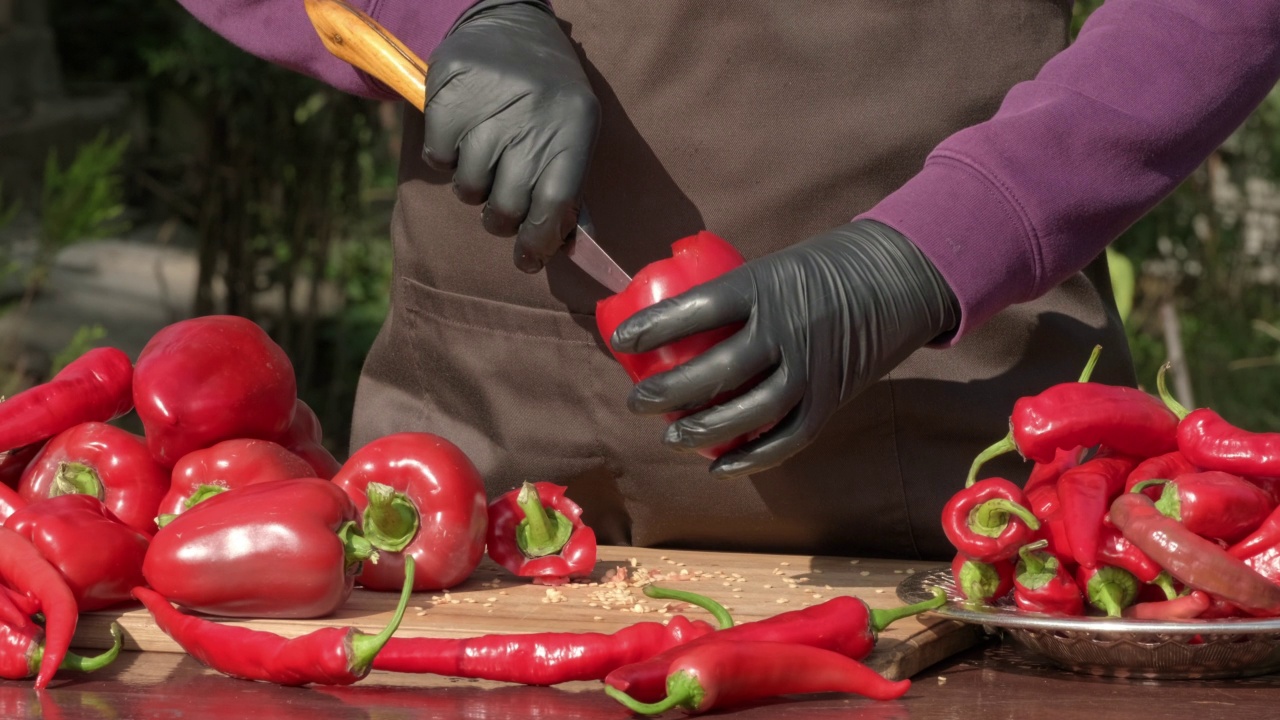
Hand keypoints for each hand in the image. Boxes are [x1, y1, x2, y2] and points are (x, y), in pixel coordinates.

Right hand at [423, 0, 598, 271]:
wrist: (511, 25)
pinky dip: (448, 155)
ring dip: (474, 185)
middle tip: (503, 203)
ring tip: (486, 157)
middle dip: (502, 218)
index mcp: (572, 133)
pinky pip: (440, 158)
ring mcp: (487, 107)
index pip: (553, 209)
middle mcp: (531, 120)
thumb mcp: (574, 132)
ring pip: (469, 188)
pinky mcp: (448, 95)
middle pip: (506, 207)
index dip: (538, 243)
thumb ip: (567, 189)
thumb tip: (562, 247)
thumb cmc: (548, 95)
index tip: (528, 259)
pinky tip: (464, 132)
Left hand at [610, 221, 960, 478]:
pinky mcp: (832, 398)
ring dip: (703, 432)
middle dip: (668, 392)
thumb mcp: (772, 269)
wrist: (896, 277)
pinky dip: (752, 457)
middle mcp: (786, 329)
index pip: (697, 310)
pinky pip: (788, 437)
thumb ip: (734, 301)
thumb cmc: (818, 270)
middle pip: (717, 371)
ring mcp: (812, 368)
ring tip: (670, 437)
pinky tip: (720, 467)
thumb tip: (672, 327)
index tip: (621, 342)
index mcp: (764, 287)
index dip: (654, 328)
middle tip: (637, 401)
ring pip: (749, 411)